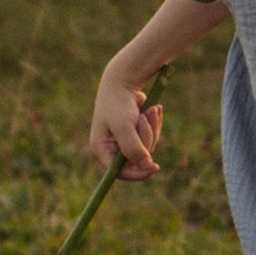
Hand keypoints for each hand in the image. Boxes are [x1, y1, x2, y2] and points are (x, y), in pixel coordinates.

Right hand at [89, 63, 165, 177]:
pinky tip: (152, 109)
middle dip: (146, 138)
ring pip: (147, 148)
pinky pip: (151, 137)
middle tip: (143, 119)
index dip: (137, 173)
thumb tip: (146, 167)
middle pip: (136, 159)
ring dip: (151, 129)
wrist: (124, 81)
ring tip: (148, 111)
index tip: (154, 167)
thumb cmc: (119, 103)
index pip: (118, 172)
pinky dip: (154, 124)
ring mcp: (123, 140)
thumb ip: (134, 148)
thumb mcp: (125, 126)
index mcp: (101, 149)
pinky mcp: (135, 133)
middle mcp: (111, 147)